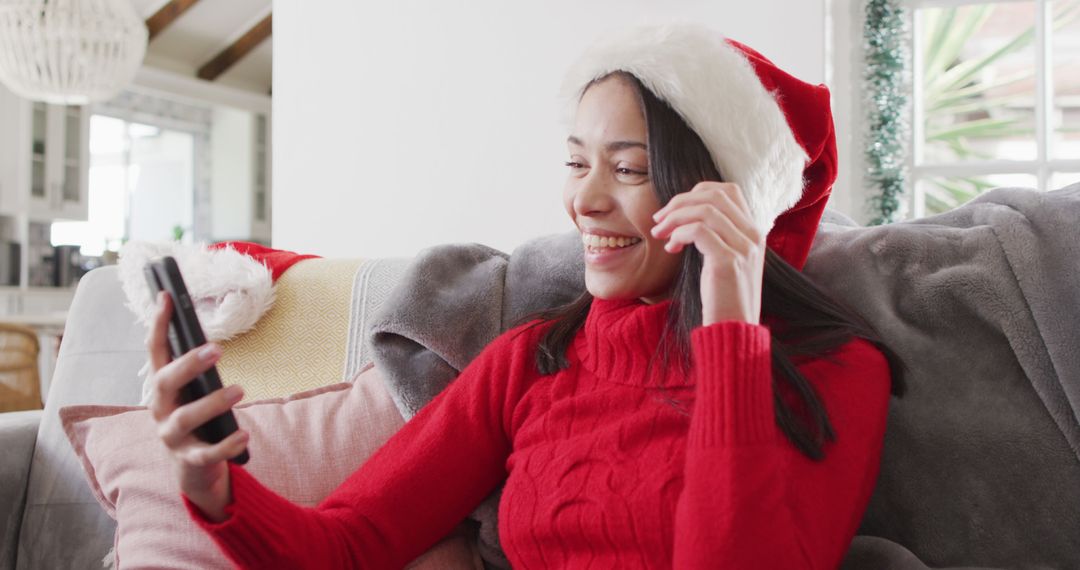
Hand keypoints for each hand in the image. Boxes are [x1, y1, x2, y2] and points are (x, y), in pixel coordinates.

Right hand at [145, 291, 247, 521]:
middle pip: (164, 383)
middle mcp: (160, 410)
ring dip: (212, 403)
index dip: (159, 325)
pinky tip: (244, 435)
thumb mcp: (194, 393)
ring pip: (184, 418)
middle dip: (188, 364)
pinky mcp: (189, 459)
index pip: (155, 352)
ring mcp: (171, 436)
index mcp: (162, 389)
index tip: (167, 296)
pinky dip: (225, 444)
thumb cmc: (197, 420)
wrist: (193, 469)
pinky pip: (206, 453)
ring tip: (240, 390)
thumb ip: (196, 371)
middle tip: (217, 349)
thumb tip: (208, 340)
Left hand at [649, 182, 765, 325]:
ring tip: (659, 234)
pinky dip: (679, 233)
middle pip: (714, 195)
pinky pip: (698, 231)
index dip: (697, 192)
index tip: (675, 210)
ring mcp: (744, 248)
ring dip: (675, 218)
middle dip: (679, 202)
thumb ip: (716, 236)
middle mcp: (753, 236)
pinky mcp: (729, 261)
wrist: (733, 331)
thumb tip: (686, 214)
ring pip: (705, 209)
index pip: (729, 190)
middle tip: (658, 220)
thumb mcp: (724, 260)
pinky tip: (671, 248)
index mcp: (754, 232)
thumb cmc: (723, 298)